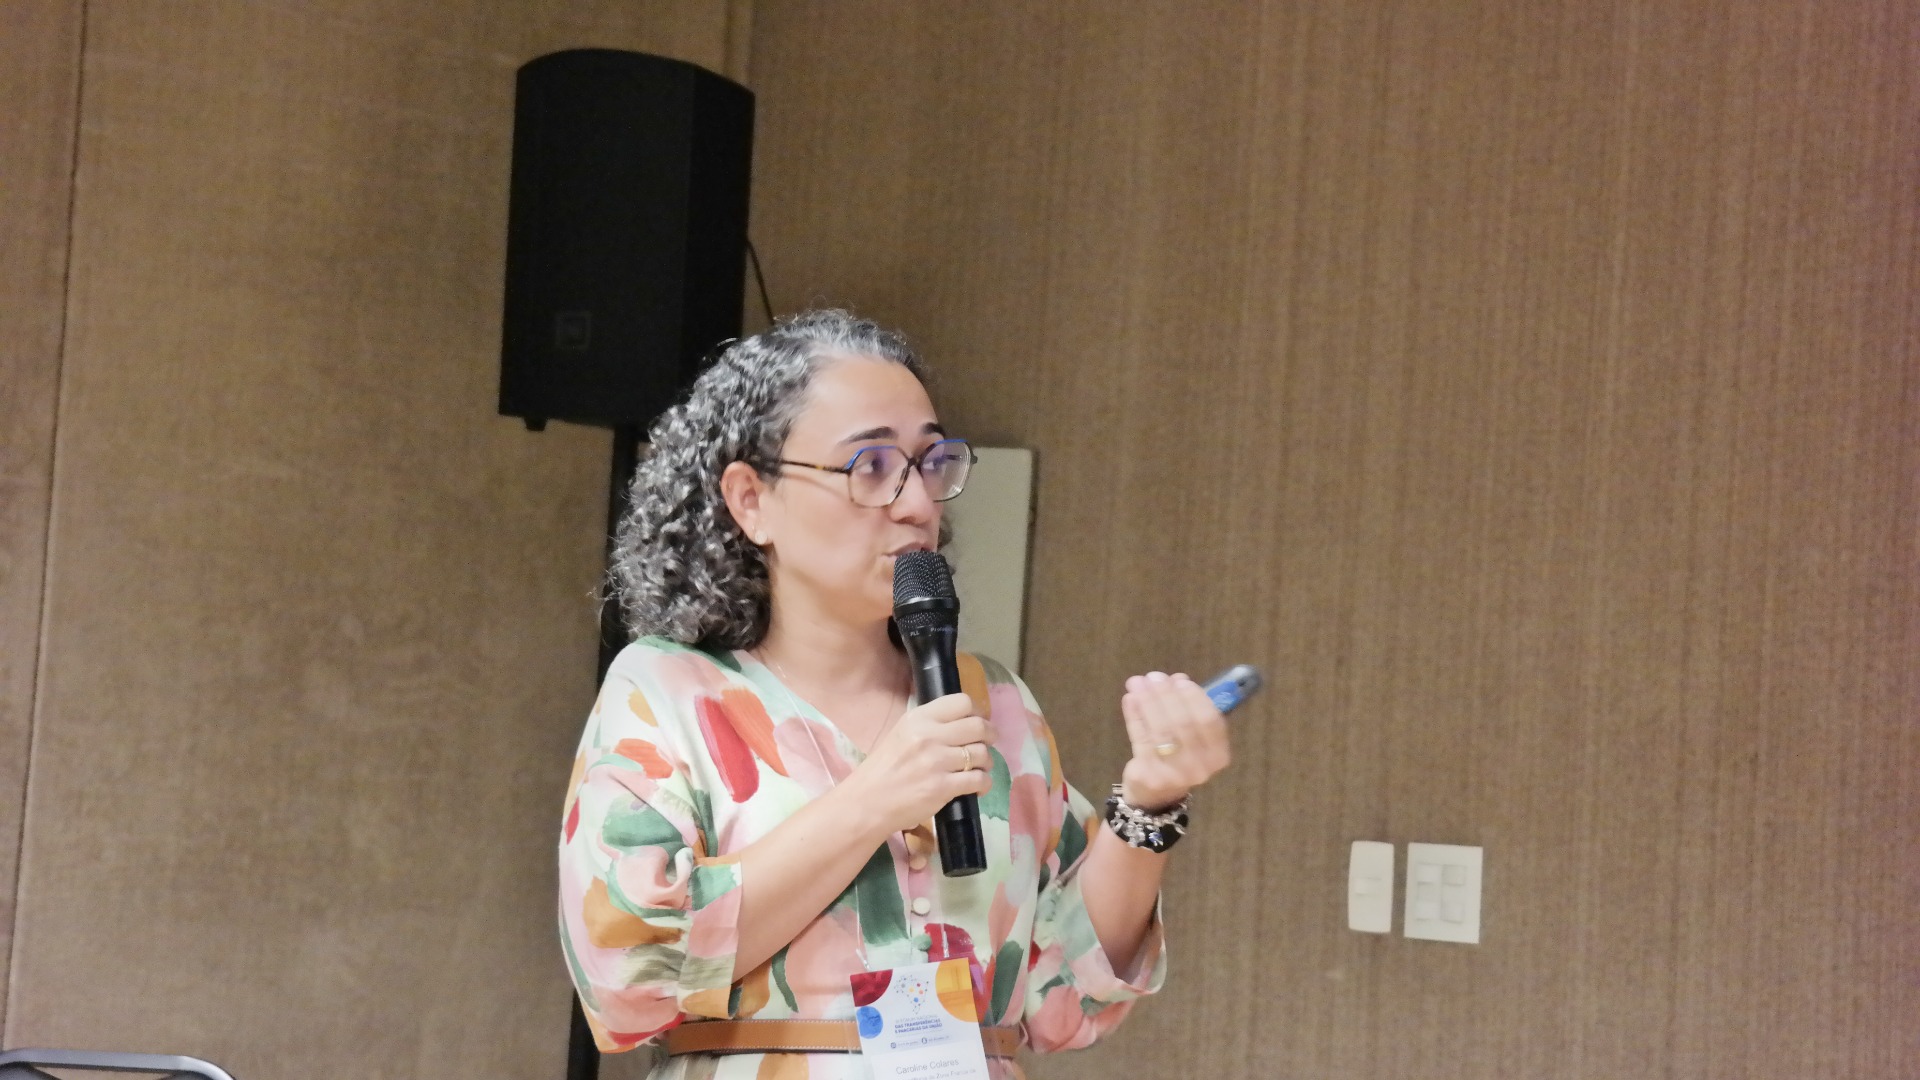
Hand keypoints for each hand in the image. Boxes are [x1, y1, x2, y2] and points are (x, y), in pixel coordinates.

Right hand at [848, 692, 993, 834]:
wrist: (867, 803)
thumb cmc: (883, 769)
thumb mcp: (901, 734)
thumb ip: (929, 725)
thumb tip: (962, 722)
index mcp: (918, 718)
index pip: (962, 702)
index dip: (976, 713)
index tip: (976, 724)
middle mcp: (929, 735)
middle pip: (978, 726)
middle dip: (989, 736)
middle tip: (986, 744)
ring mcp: (937, 762)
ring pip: (982, 754)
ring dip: (986, 762)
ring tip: (978, 769)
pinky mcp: (943, 787)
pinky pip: (979, 780)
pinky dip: (984, 783)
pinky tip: (977, 787)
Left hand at [1119, 672, 1231, 810]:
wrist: (1156, 796)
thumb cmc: (1178, 758)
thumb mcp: (1192, 737)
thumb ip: (1187, 709)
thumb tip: (1176, 679)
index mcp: (1218, 755)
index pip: (1209, 720)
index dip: (1194, 697)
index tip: (1178, 679)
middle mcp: (1200, 767)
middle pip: (1183, 723)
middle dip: (1166, 695)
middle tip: (1154, 677)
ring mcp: (1174, 773)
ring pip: (1161, 730)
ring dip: (1148, 701)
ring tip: (1137, 683)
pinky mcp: (1149, 774)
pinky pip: (1141, 738)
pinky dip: (1134, 716)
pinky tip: (1130, 699)